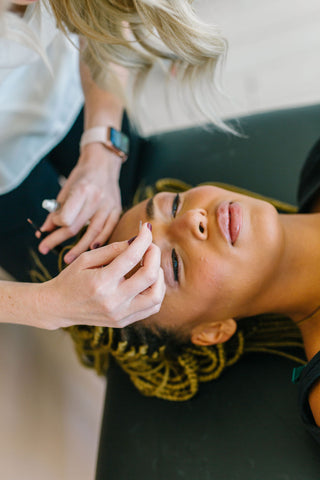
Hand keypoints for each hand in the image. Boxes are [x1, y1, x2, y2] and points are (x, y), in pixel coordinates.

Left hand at [39, 143, 121, 263]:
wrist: (104, 164)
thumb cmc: (82, 176)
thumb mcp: (66, 189)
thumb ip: (57, 210)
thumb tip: (45, 230)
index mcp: (82, 190)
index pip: (66, 217)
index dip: (56, 224)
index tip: (51, 225)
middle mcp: (96, 199)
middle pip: (76, 227)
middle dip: (58, 240)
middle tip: (44, 249)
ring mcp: (108, 206)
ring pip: (93, 233)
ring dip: (79, 248)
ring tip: (68, 259)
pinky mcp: (116, 210)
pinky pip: (108, 230)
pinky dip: (99, 241)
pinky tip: (91, 250)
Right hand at [39, 223, 165, 328]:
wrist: (57, 307)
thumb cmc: (70, 279)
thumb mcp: (86, 259)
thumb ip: (113, 249)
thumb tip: (138, 240)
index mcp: (101, 282)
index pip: (131, 257)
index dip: (143, 240)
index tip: (146, 229)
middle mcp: (113, 301)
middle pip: (149, 276)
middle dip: (155, 255)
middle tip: (150, 246)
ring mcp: (119, 314)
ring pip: (156, 296)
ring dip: (159, 276)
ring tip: (150, 265)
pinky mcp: (123, 321)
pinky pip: (151, 308)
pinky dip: (156, 291)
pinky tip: (148, 281)